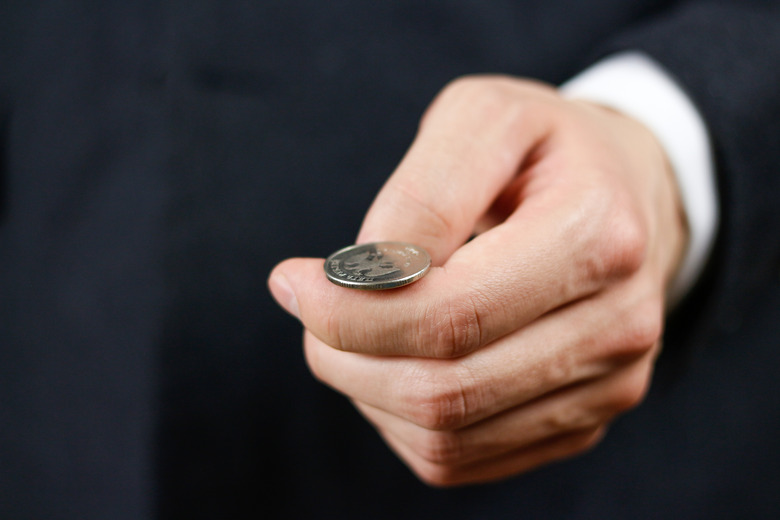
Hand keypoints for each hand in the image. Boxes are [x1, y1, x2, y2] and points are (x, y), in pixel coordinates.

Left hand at [268, 76, 686, 485]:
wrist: (625, 192)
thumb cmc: (542, 149)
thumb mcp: (484, 117)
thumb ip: (424, 190)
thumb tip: (363, 275)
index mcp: (596, 236)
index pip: (452, 314)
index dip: (349, 311)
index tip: (293, 281)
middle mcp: (618, 325)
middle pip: (445, 389)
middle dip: (346, 356)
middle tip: (309, 310)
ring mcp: (609, 385)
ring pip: (447, 436)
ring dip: (367, 390)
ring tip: (351, 332)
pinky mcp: (583, 421)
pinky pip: (463, 458)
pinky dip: (400, 420)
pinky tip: (394, 364)